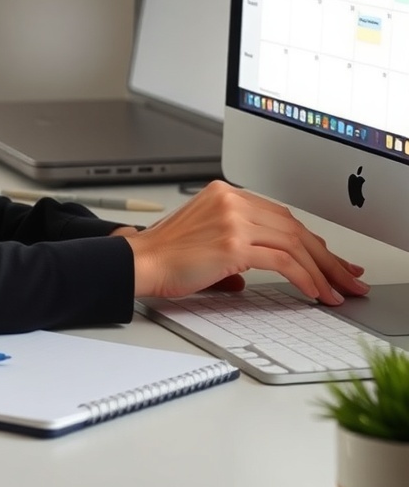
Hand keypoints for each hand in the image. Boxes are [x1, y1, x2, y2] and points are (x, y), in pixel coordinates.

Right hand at [126, 180, 368, 304]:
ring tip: (335, 292)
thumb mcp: (206, 240)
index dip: (311, 239)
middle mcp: (232, 200)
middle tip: (347, 277)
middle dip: (326, 256)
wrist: (138, 262)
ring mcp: (234, 219)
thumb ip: (236, 249)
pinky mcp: (234, 243)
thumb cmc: (166, 257)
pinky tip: (314, 292)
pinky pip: (283, 261)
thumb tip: (256, 274)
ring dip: (321, 271)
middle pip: (294, 226)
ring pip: (294, 243)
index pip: (281, 215)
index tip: (331, 259)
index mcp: (226, 193)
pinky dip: (304, 278)